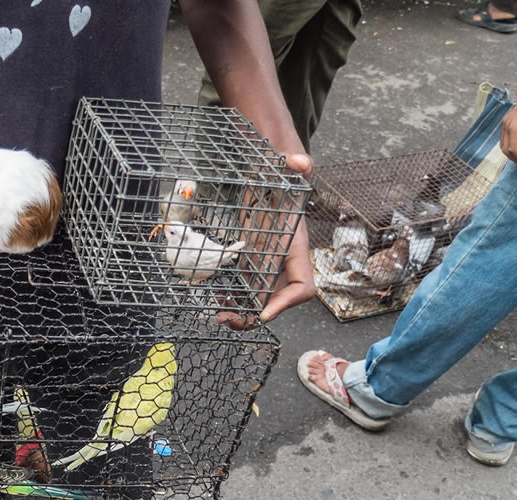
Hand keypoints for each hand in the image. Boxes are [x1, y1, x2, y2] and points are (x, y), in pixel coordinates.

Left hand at [217, 153, 315, 329]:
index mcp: (296, 246)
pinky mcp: (252, 252)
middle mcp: (283, 258)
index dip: (286, 303)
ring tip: (219, 313)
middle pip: (277, 300)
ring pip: (258, 296)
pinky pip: (245, 280)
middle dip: (256, 315)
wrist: (272, 165)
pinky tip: (214, 293)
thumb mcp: (289, 165)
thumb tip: (301, 163)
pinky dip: (231, 291)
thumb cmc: (283, 169)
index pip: (302, 286)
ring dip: (241, 308)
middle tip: (229, 320)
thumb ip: (296, 165)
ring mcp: (267, 258)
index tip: (264, 313)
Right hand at [500, 93, 516, 164]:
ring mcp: (506, 121)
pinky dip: (510, 145)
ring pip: (502, 144)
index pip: (511, 150)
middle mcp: (507, 125)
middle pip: (505, 148)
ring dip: (512, 152)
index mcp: (515, 127)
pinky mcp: (507, 119)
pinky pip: (504, 137)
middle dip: (515, 158)